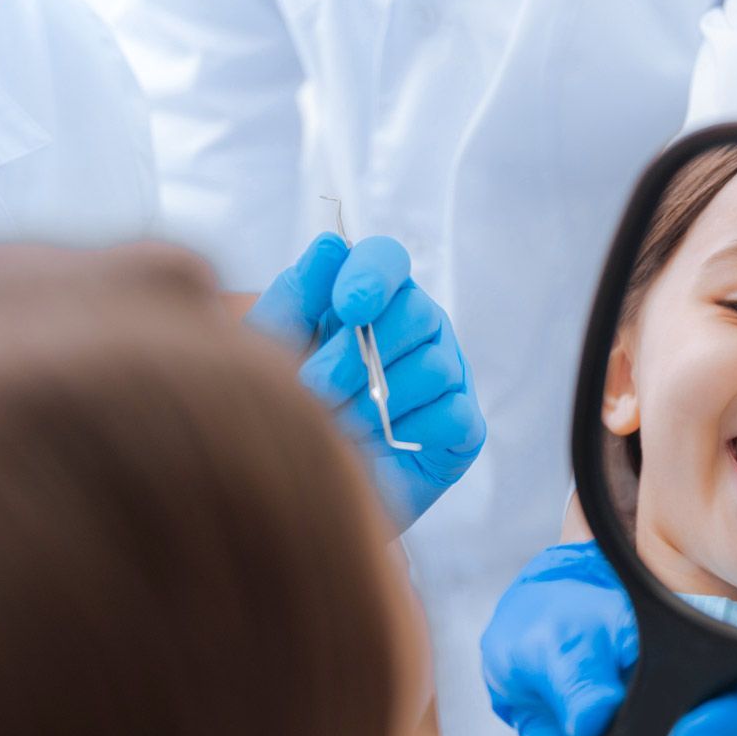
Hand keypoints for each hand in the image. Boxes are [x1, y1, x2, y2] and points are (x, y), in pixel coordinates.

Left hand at [248, 234, 484, 527]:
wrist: (305, 488)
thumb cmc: (289, 410)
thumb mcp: (273, 350)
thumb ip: (297, 297)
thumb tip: (329, 247)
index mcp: (372, 299)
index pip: (387, 259)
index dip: (372, 276)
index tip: (347, 306)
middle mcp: (417, 329)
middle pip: (417, 312)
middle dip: (361, 356)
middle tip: (317, 389)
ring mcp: (446, 375)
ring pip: (434, 366)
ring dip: (378, 402)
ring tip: (341, 426)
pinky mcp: (463, 428)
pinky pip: (453, 415)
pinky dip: (413, 431)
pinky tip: (383, 443)